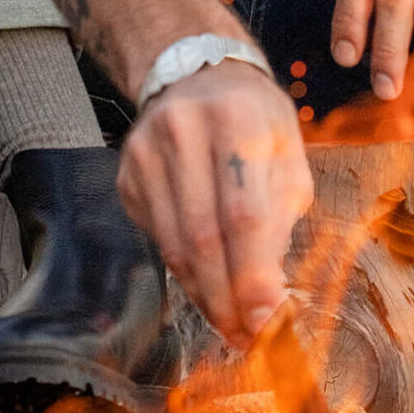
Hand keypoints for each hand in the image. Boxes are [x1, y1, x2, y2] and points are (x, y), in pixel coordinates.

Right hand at [116, 60, 314, 347]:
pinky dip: (184, 272)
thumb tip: (270, 296)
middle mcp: (184, 130)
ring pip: (174, 246)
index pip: (243, 213)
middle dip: (228, 298)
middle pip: (202, 237)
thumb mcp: (287, 152)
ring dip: (205, 296)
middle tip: (249, 338)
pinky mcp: (127, 174)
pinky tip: (206, 286)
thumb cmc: (255, 119)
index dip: (254, 275)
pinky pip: (157, 238)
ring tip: (231, 325)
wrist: (197, 75)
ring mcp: (146, 152)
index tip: (268, 320)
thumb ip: (282, 217)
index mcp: (237, 118)